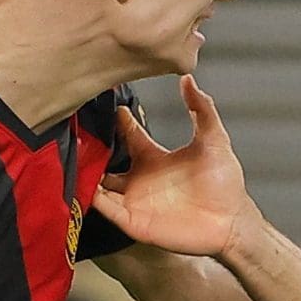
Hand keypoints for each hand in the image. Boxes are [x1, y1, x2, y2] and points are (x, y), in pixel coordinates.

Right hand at [91, 76, 249, 257]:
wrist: (231, 222)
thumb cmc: (224, 184)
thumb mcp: (214, 139)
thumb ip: (202, 109)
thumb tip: (188, 79)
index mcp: (154, 157)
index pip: (127, 134)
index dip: (115, 119)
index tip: (101, 101)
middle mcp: (139, 178)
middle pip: (104, 160)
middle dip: (89, 147)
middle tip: (74, 129)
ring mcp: (133, 200)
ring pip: (97, 184)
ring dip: (84, 171)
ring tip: (69, 154)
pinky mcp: (132, 221)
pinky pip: (104, 209)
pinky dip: (90, 197)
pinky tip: (81, 182)